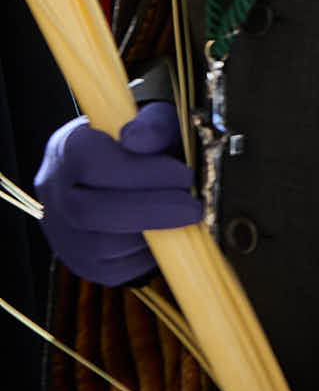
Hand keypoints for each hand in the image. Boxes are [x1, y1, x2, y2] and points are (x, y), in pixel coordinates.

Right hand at [36, 102, 201, 286]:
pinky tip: (164, 233)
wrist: (128, 171)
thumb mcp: (156, 122)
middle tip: (193, 206)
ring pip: (101, 245)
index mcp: (68, 148)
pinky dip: (145, 255)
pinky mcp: (79, 261)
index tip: (184, 175)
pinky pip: (111, 269)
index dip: (143, 174)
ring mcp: (61, 229)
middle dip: (152, 210)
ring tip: (182, 216)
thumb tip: (140, 137)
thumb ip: (153, 125)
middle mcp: (54, 190)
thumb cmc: (147, 145)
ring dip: (152, 233)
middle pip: (91, 211)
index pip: (93, 165)